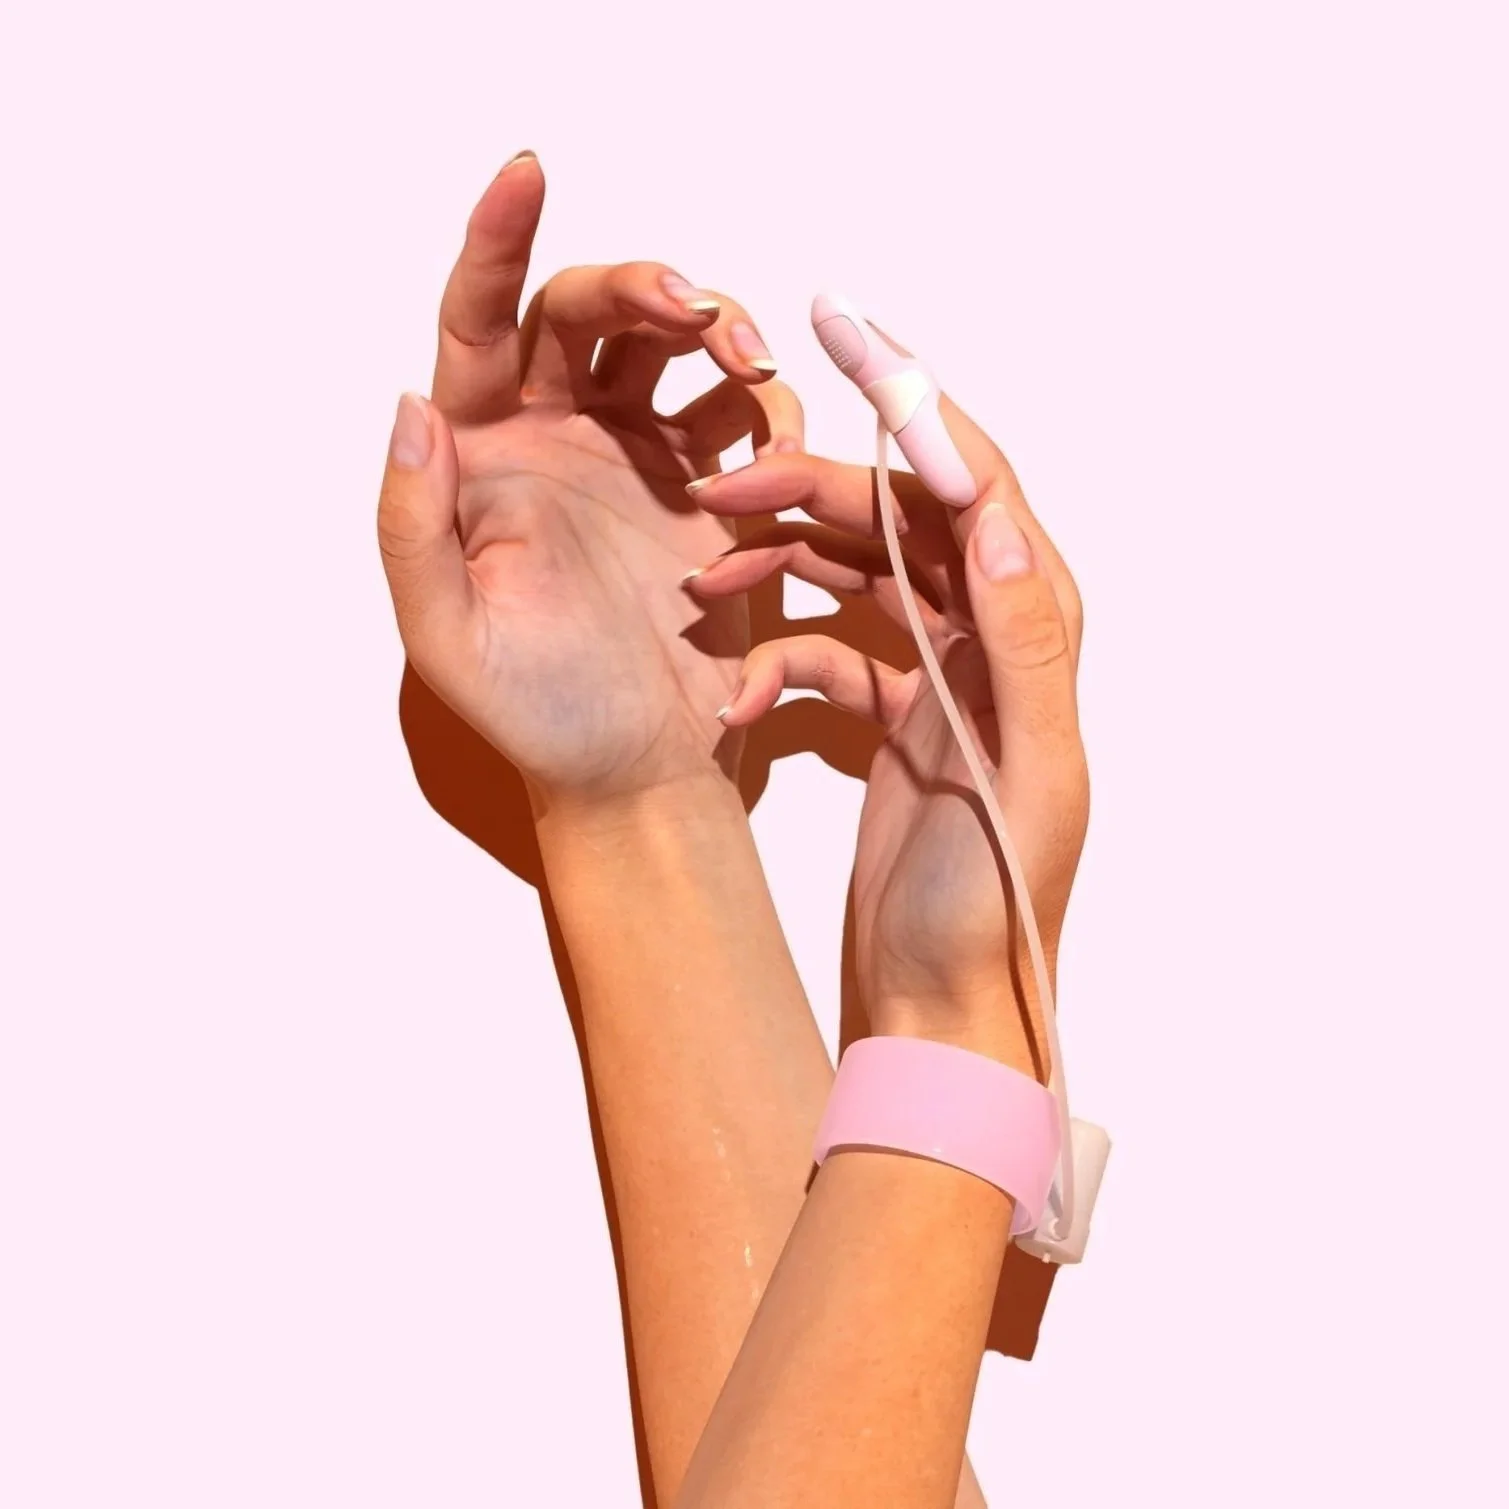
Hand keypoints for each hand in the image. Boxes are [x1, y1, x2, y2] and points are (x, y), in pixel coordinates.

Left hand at [377, 151, 802, 813]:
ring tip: (752, 365)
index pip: (478, 325)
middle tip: (700, 314)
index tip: (523, 174)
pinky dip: (763, 414)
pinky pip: (739, 417)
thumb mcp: (451, 635)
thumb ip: (415, 521)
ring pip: (673, 350)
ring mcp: (636, 460)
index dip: (494, 243)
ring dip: (718, 334)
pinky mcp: (706, 491)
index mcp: (482, 459)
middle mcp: (557, 440)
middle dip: (646, 288)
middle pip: (591, 314)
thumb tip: (410, 405)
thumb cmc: (540, 718)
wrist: (641, 773)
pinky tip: (770, 455)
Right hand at [684, 393, 1087, 1066]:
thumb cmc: (987, 905)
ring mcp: (937, 668)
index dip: (913, 404)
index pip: (977, 484)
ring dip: (777, 565)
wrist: (940, 1000)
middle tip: (722, 490)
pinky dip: (772, 657)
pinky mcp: (891, 709)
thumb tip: (999, 518)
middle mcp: (990, 632)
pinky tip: (731, 696)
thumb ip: (1024, 646)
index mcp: (1034, 629)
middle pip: (896, 518)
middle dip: (809, 488)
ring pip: (850, 572)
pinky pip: (821, 647)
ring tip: (702, 577)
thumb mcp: (1023, 777)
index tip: (845, 335)